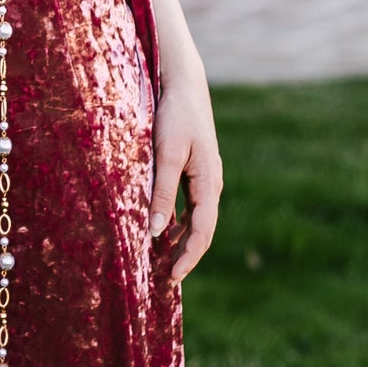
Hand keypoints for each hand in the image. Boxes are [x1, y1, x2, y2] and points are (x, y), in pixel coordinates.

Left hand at [149, 70, 220, 283]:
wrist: (184, 85)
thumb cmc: (175, 116)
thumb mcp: (166, 155)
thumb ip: (161, 193)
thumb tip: (155, 231)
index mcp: (209, 183)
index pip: (202, 232)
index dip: (189, 257)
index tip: (172, 279)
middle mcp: (212, 184)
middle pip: (202, 230)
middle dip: (186, 256)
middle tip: (167, 281)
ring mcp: (206, 178)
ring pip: (197, 219)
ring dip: (182, 241)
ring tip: (164, 263)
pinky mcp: (196, 171)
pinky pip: (191, 206)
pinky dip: (179, 223)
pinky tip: (164, 232)